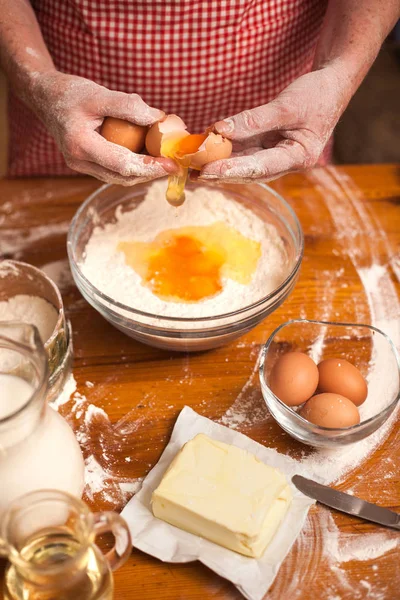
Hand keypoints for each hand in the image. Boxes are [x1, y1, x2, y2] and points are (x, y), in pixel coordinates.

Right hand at [30, 72, 176, 183]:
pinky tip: (147, 156)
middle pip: (122, 177)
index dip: (149, 167)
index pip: (121, 165)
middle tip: (173, 165)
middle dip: (150, 173)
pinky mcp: (87, 164)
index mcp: (80, 146)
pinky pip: (114, 171)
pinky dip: (132, 166)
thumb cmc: (70, 93)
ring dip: (142, 171)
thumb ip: (128, 106)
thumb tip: (158, 119)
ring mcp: (82, 166)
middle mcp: (79, 162)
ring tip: (163, 160)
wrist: (45, 97)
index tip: (170, 164)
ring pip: (119, 177)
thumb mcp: (99, 93)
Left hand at [199, 68, 349, 182]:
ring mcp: (276, 155)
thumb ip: (254, 120)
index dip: (234, 170)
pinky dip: (226, 150)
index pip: (261, 167)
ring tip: (193, 165)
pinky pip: (244, 150)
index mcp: (299, 157)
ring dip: (219, 164)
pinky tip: (205, 150)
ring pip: (244, 163)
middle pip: (249, 171)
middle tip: (193, 172)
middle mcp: (286, 162)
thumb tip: (221, 131)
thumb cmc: (316, 94)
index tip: (209, 171)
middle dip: (221, 173)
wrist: (331, 86)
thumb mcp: (287, 105)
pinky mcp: (268, 146)